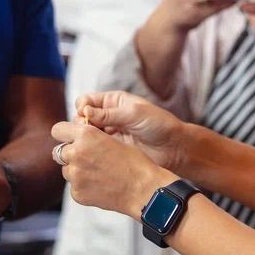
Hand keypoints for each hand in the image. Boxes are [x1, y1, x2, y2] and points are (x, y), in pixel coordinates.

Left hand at [50, 116, 169, 216]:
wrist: (143, 190)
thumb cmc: (134, 163)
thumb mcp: (112, 139)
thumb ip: (89, 137)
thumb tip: (75, 138)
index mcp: (85, 135)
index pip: (57, 130)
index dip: (64, 134)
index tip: (70, 138)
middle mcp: (76, 153)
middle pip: (59, 152)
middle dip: (70, 154)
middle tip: (88, 159)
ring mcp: (75, 175)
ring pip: (66, 170)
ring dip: (76, 171)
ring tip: (98, 174)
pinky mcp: (77, 193)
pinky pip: (74, 186)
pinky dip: (84, 186)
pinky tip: (101, 186)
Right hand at [74, 90, 188, 174]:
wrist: (174, 148)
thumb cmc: (159, 125)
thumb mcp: (134, 114)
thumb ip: (109, 113)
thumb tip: (84, 112)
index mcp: (114, 101)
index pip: (87, 101)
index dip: (82, 108)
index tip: (85, 117)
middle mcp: (109, 116)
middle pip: (83, 118)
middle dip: (80, 125)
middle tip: (86, 133)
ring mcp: (110, 134)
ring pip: (86, 135)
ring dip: (84, 139)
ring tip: (88, 144)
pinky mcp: (112, 150)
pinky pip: (95, 148)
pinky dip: (91, 150)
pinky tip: (92, 154)